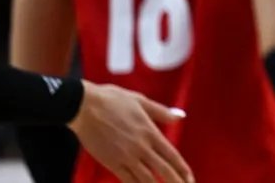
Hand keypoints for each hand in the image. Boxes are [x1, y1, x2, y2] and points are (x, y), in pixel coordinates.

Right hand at [68, 81, 194, 182]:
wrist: (84, 106)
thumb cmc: (111, 99)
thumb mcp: (140, 101)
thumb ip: (161, 112)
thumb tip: (182, 116)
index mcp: (150, 131)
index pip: (172, 156)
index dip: (183, 170)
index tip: (190, 179)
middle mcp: (141, 147)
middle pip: (164, 171)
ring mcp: (126, 156)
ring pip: (147, 180)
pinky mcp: (111, 163)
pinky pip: (128, 180)